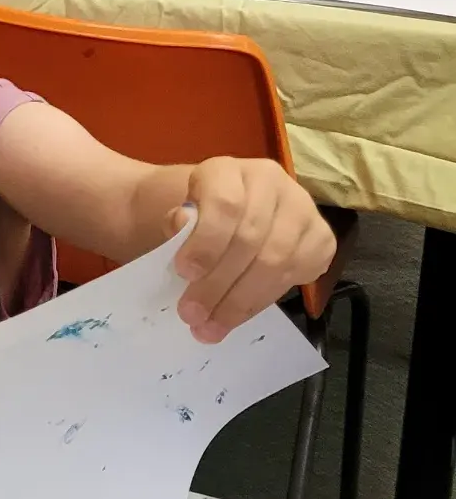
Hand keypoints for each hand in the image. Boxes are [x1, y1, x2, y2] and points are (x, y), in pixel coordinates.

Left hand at [170, 158, 335, 343]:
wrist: (223, 214)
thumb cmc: (195, 218)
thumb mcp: (176, 213)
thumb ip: (176, 221)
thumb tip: (181, 222)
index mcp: (229, 170)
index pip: (225, 204)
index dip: (206, 241)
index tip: (183, 273)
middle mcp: (272, 183)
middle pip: (251, 239)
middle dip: (219, 285)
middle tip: (192, 316)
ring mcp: (303, 209)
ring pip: (276, 261)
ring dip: (241, 301)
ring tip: (211, 327)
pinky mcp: (322, 237)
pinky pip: (299, 274)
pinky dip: (267, 298)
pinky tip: (242, 314)